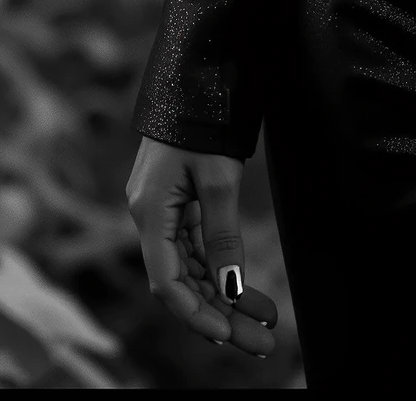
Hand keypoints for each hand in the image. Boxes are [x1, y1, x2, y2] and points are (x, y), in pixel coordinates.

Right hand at [126, 136, 280, 356]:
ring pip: (193, 268)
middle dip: (222, 314)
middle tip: (261, 343)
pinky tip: (249, 291)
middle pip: (184, 281)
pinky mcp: (177, 202)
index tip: (227, 334)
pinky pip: (198, 247)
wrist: (198, 72)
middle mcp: (150, 217)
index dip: (196, 313)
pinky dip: (222, 268)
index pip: (167, 283)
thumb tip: (230, 286)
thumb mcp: (218, 178)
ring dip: (227, 295)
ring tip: (265, 322)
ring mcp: (163, 210)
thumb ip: (222, 235)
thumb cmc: (205, 117)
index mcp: (149, 214)